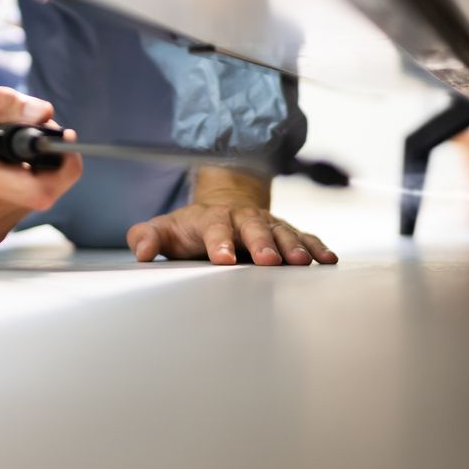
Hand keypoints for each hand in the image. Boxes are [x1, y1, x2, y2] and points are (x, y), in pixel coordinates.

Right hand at [0, 79, 83, 245]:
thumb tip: (42, 112)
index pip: (42, 186)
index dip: (61, 159)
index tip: (56, 138)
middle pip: (47, 192)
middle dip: (49, 164)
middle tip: (30, 141)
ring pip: (35, 199)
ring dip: (30, 175)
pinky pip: (20, 209)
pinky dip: (16, 189)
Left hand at [126, 168, 336, 266]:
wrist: (222, 205)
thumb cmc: (190, 228)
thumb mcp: (165, 230)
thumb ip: (147, 237)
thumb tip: (140, 249)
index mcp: (212, 219)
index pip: (215, 229)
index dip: (218, 242)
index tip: (223, 259)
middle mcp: (242, 218)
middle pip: (253, 228)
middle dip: (261, 243)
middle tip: (268, 260)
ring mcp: (266, 224)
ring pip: (282, 232)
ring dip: (293, 246)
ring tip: (302, 263)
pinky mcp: (284, 232)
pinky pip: (303, 237)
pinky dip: (316, 247)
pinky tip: (328, 260)